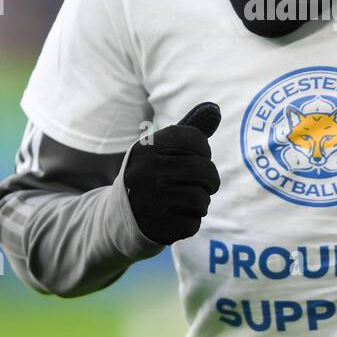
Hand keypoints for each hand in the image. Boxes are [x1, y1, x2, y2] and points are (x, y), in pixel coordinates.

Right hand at [123, 102, 221, 244]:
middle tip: (205, 183)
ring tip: (192, 200)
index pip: (196, 139)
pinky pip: (192, 224)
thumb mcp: (164, 148)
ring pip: (200, 199)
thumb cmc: (152, 174)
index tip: (197, 156)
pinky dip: (192, 221)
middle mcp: (144, 172)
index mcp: (146, 147)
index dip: (204, 149)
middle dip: (211, 179)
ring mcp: (148, 201)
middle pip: (203, 170)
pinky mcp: (155, 228)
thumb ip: (191, 128)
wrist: (121, 215)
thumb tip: (215, 108)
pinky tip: (179, 216)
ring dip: (202, 201)